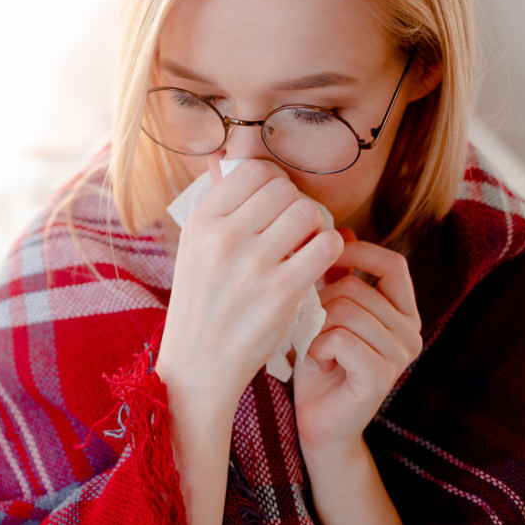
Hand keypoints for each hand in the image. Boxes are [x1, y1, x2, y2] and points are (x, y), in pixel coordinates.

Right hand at [156, 156, 343, 415]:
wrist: (197, 367)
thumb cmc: (200, 306)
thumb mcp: (194, 250)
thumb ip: (215, 205)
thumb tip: (226, 158)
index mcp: (201, 222)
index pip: (253, 172)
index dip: (274, 184)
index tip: (277, 206)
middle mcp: (223, 237)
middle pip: (284, 190)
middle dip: (298, 205)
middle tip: (296, 230)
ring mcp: (252, 264)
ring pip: (308, 212)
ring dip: (316, 226)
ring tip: (307, 246)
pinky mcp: (281, 292)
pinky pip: (325, 247)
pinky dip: (330, 250)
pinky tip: (318, 265)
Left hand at [293, 238, 423, 459]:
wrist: (320, 422)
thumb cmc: (319, 362)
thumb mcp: (326, 311)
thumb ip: (334, 275)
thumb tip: (338, 229)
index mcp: (404, 312)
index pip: (393, 264)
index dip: (358, 252)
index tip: (324, 257)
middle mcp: (411, 331)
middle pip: (356, 287)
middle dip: (319, 301)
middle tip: (308, 326)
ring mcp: (400, 356)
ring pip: (345, 311)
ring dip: (315, 327)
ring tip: (313, 347)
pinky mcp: (380, 377)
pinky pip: (340, 339)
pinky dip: (317, 347)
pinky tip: (318, 363)